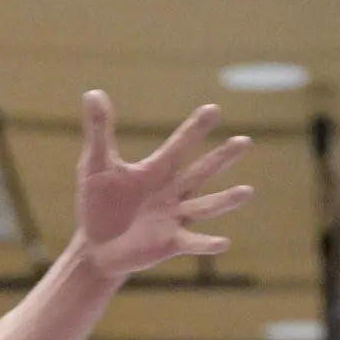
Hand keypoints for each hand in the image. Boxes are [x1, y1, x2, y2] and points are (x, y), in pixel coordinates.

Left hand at [74, 90, 253, 278]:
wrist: (94, 247)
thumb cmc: (98, 204)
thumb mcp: (95, 165)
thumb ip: (99, 131)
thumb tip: (92, 92)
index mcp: (156, 171)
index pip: (179, 146)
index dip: (194, 129)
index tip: (213, 109)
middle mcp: (171, 192)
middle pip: (200, 172)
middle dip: (221, 158)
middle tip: (244, 141)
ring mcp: (173, 218)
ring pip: (204, 207)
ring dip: (225, 200)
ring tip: (247, 190)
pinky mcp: (169, 243)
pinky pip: (192, 243)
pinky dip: (207, 244)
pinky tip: (224, 242)